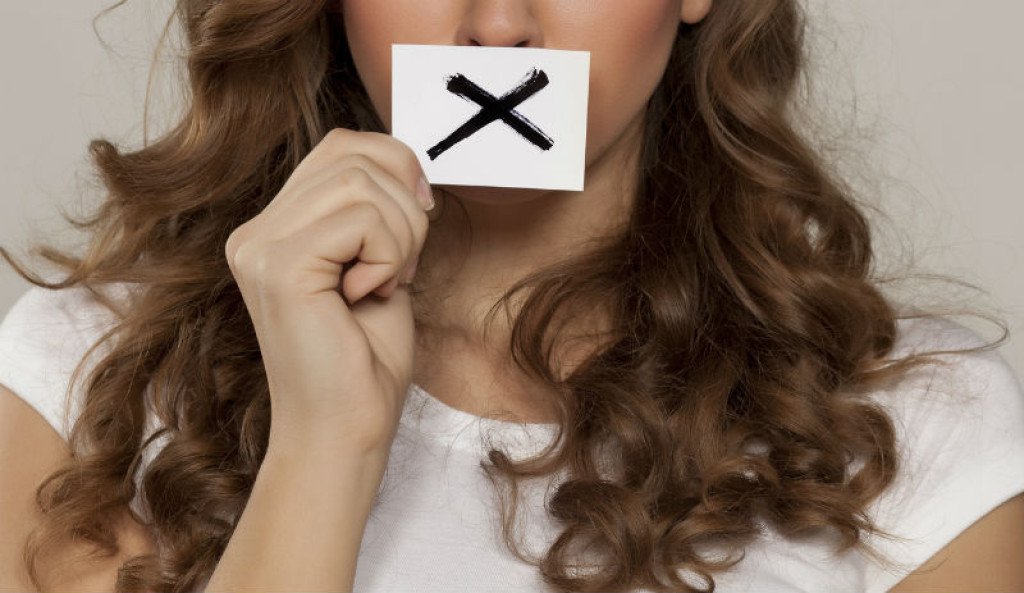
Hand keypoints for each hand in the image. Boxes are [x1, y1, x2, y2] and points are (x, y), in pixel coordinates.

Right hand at [224, 127, 433, 453]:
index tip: (421, 216)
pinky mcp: (278, 266)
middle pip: (355, 155)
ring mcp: (258, 247)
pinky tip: (367, 296)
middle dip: (407, 206)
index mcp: (274, 228)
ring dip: (402, 235)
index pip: (341, 146)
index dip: (396, 166)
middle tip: (401, 266)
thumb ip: (378, 211)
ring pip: (363, 182)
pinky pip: (363, 219)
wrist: (345, 431)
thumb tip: (407, 163)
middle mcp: (255, 232)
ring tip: (385, 283)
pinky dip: (389, 256)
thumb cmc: (365, 360)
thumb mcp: (379, 265)